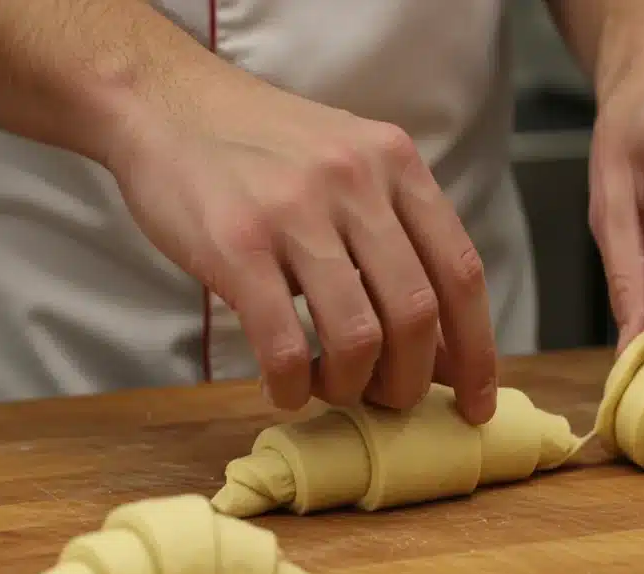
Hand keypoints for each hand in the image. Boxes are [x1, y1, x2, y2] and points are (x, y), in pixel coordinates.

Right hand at [104, 71, 496, 422]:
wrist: (166, 101)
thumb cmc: (266, 150)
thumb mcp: (351, 169)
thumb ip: (398, 242)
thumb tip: (440, 350)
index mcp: (397, 164)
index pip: (460, 271)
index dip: (477, 350)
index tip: (475, 403)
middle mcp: (357, 182)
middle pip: (417, 312)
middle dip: (410, 379)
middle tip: (388, 400)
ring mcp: (296, 211)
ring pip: (359, 336)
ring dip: (352, 385)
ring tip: (331, 388)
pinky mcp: (236, 243)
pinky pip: (283, 343)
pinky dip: (291, 385)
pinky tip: (284, 388)